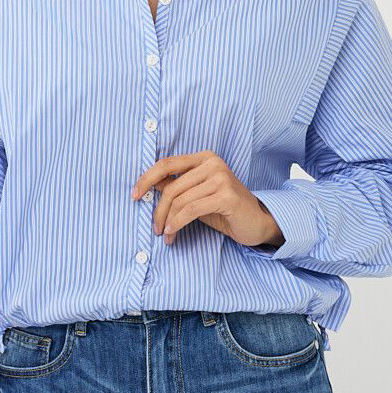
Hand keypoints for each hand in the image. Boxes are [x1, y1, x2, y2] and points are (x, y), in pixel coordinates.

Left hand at [131, 150, 284, 247]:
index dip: (146, 179)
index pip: (167, 164)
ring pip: (180, 201)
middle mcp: (213, 163)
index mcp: (204, 158)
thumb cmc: (225, 209)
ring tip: (166, 235)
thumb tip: (148, 185)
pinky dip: (177, 223)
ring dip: (168, 221)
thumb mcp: (196, 195)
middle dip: (158, 210)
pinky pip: (191, 210)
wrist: (257, 222)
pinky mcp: (227, 196)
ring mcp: (221, 178)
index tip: (134, 195)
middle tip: (154, 228)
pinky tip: (173, 233)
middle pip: (172, 187)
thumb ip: (176, 187)